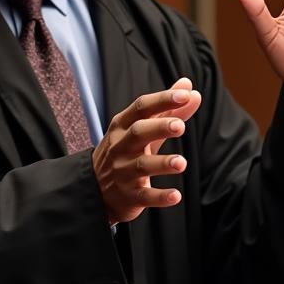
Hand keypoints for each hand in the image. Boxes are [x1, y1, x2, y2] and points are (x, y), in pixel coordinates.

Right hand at [92, 80, 201, 223]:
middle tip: (180, 126)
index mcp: (123, 126)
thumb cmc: (124, 151)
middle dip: (158, 127)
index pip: (141, 108)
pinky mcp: (129, 196)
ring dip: (162, 163)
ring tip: (181, 163)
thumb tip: (189, 87)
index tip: (184, 95)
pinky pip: (144, 196)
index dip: (162, 100)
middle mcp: (121, 147)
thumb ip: (166, 109)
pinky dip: (160, 197)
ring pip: (142, 166)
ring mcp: (123, 172)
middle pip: (138, 132)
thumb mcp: (141, 128)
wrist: (94, 189)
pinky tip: (176, 196)